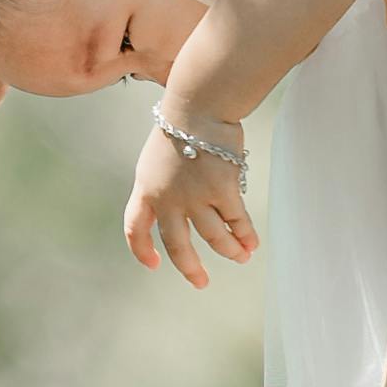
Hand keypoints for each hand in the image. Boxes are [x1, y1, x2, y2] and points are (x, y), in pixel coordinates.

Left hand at [127, 113, 260, 280]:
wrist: (198, 105)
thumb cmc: (181, 124)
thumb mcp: (157, 157)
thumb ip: (163, 186)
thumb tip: (182, 212)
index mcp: (146, 189)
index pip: (135, 228)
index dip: (141, 250)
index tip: (153, 264)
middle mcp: (168, 199)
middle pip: (178, 244)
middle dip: (190, 267)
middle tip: (201, 281)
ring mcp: (196, 197)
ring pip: (214, 237)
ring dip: (229, 250)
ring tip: (241, 257)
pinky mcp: (222, 191)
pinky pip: (236, 222)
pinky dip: (246, 235)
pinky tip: (251, 244)